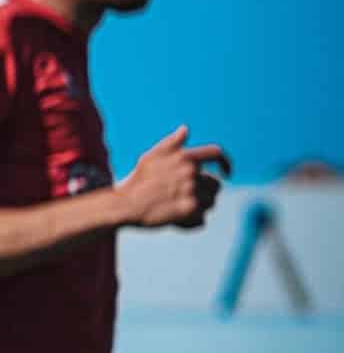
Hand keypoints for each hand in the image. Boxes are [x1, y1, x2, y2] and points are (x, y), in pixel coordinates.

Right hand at [117, 126, 231, 229]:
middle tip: (186, 200)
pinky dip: (191, 223)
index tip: (227, 172)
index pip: (216, 154)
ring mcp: (192, 190)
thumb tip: (185, 129)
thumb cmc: (137, 181)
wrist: (125, 205)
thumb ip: (172, 143)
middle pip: (216, 185)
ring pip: (210, 203)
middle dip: (205, 193)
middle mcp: (191, 172)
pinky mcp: (189, 210)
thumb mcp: (151, 156)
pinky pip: (202, 220)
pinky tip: (176, 221)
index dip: (226, 163)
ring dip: (199, 208)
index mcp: (185, 156)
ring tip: (178, 210)